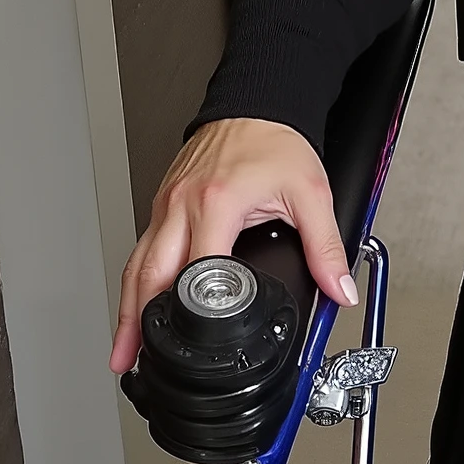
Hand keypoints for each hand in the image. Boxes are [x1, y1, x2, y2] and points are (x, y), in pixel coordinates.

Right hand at [110, 117, 354, 373]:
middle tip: (129, 360)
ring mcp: (166, 204)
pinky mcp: (163, 203)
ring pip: (137, 263)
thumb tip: (341, 290)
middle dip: (136, 323)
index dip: (192, 311)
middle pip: (149, 274)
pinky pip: (143, 247)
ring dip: (128, 308)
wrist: (254, 104)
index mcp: (216, 204)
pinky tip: (135, 304)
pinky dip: (135, 280)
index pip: (197, 269)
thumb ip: (326, 247)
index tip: (185, 344)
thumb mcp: (311, 194)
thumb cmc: (275, 142)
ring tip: (123, 348)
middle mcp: (182, 206)